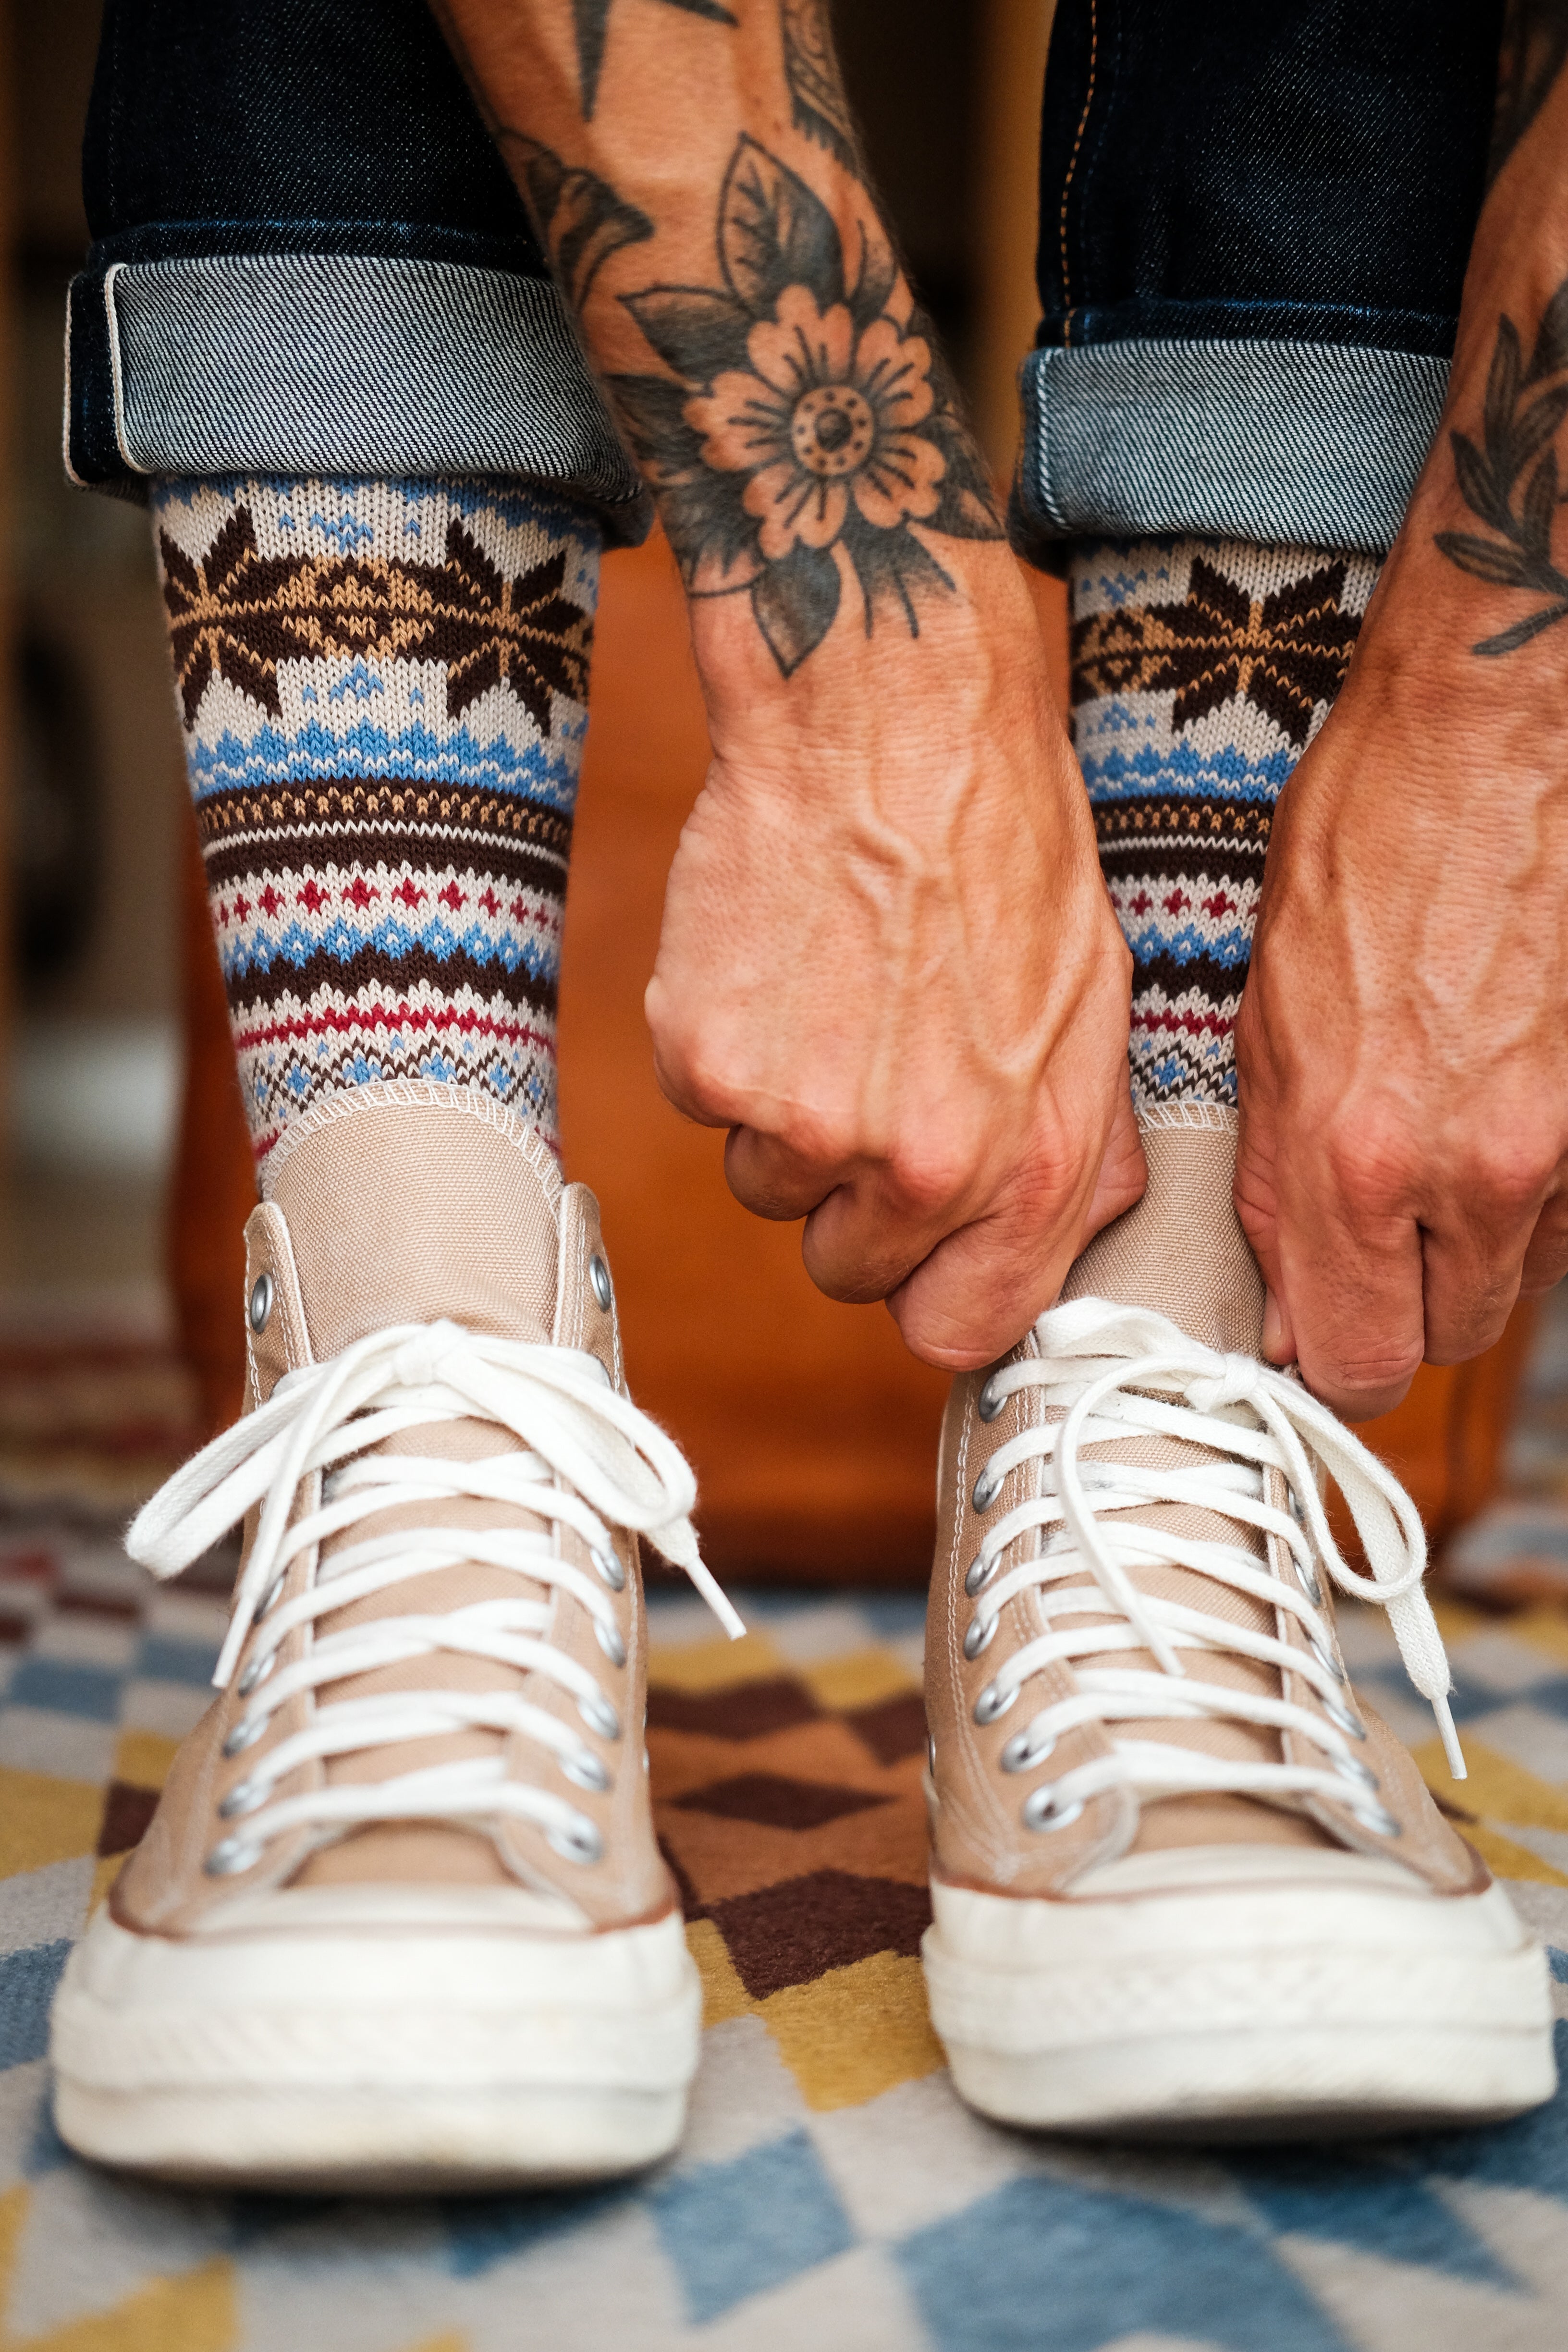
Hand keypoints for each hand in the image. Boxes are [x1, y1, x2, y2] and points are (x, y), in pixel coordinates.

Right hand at [646, 543, 1143, 1369]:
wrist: (887, 722)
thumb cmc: (1008, 849)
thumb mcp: (1095, 1006)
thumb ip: (1080, 1148)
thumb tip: (1066, 1239)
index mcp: (1024, 1165)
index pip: (954, 1332)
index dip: (932, 1286)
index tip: (920, 1235)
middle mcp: (915, 1166)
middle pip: (846, 1270)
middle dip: (853, 1196)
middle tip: (872, 1077)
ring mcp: (802, 1122)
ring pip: (766, 1188)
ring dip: (785, 1118)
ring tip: (832, 996)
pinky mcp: (708, 1064)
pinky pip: (705, 1107)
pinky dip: (726, 1048)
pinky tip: (777, 960)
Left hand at [1234, 528, 1567, 1418]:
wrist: (1492, 734)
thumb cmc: (1363, 847)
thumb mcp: (1266, 1021)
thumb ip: (1277, 1181)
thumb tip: (1287, 1301)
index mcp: (1355, 1154)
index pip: (1357, 1361)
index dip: (1335, 1361)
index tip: (1324, 1330)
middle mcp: (1471, 1168)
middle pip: (1447, 1340)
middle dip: (1406, 1305)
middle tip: (1378, 1232)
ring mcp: (1563, 1140)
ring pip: (1522, 1274)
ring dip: (1477, 1241)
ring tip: (1442, 1134)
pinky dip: (1538, 1185)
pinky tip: (1502, 1101)